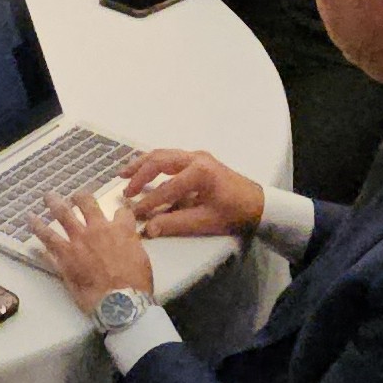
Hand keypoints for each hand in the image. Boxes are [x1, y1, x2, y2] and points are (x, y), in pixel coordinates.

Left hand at [32, 189, 152, 312]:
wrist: (119, 302)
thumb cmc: (134, 284)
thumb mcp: (142, 260)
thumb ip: (132, 245)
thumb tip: (128, 242)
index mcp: (119, 231)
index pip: (121, 212)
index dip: (121, 210)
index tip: (119, 209)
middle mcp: (96, 230)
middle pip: (85, 204)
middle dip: (78, 197)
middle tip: (74, 196)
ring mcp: (77, 242)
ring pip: (61, 217)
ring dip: (53, 205)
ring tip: (47, 197)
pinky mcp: (64, 258)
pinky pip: (48, 242)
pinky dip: (39, 233)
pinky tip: (32, 225)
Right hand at [125, 149, 265, 240]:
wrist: (258, 203)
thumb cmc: (233, 213)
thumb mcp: (205, 221)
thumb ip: (175, 224)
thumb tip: (148, 228)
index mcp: (199, 172)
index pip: (166, 188)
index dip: (148, 202)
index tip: (134, 213)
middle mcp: (196, 158)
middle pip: (159, 161)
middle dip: (139, 175)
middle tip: (125, 191)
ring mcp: (197, 156)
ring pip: (162, 154)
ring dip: (143, 164)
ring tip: (124, 174)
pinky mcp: (198, 159)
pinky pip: (170, 156)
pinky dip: (154, 162)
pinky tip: (144, 169)